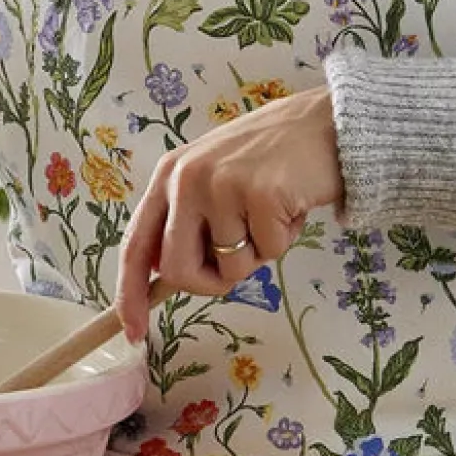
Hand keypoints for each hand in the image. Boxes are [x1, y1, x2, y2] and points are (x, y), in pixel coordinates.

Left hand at [116, 86, 343, 342]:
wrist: (325, 124)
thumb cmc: (272, 159)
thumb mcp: (214, 180)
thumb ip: (188, 221)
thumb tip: (165, 276)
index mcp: (169, 176)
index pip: (137, 245)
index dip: (131, 293)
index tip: (134, 331)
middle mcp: (186, 178)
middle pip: (178, 270)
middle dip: (210, 282)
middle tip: (242, 260)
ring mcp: (221, 185)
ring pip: (231, 267)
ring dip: (259, 253)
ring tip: (273, 212)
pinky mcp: (260, 194)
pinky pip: (269, 251)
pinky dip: (286, 238)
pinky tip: (291, 205)